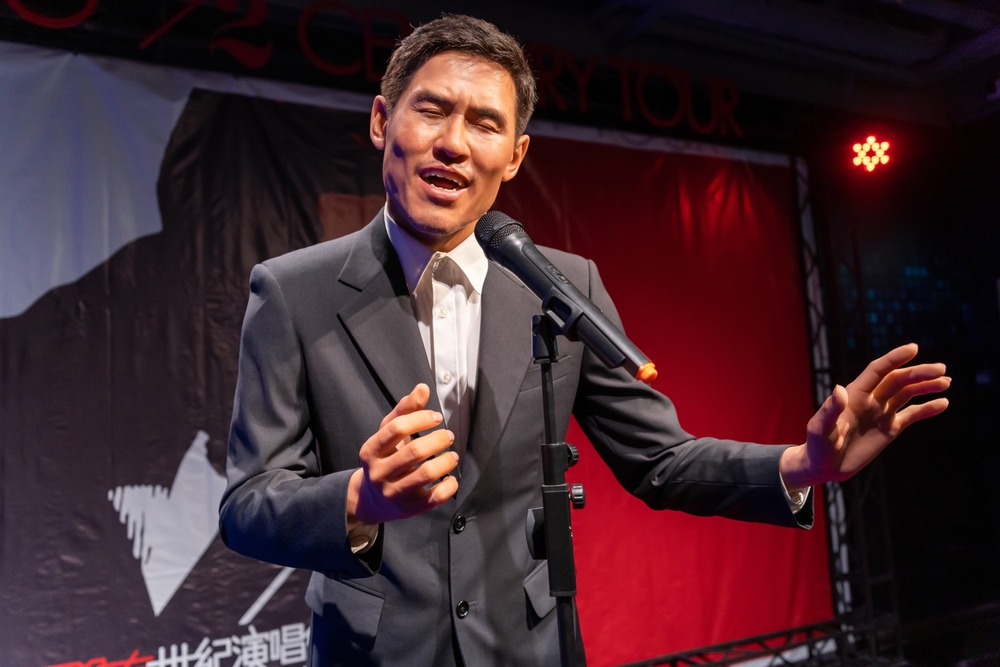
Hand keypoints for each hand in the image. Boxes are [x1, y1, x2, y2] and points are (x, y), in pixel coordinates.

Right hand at [347, 383, 458, 529]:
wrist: (369, 500)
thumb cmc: (383, 459)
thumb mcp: (386, 434)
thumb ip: (404, 410)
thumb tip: (423, 388)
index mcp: (370, 450)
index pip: (396, 429)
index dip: (420, 419)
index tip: (436, 417)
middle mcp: (379, 473)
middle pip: (414, 451)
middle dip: (437, 440)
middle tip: (448, 436)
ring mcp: (393, 493)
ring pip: (425, 474)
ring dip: (445, 461)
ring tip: (453, 455)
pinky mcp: (408, 510)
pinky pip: (434, 498)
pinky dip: (448, 486)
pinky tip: (451, 478)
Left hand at [780, 343, 949, 490]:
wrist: (824, 466)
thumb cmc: (817, 445)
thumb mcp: (820, 428)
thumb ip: (830, 410)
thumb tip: (840, 389)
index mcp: (854, 394)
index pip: (878, 371)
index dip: (894, 358)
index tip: (913, 348)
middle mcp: (870, 399)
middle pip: (898, 380)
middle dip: (919, 373)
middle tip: (942, 369)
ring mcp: (881, 413)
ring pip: (907, 393)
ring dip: (926, 386)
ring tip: (946, 381)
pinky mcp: (889, 429)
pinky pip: (912, 415)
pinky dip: (927, 409)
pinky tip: (943, 403)